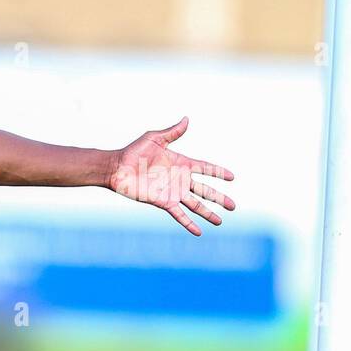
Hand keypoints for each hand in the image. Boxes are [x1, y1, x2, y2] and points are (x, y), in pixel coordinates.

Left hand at [108, 117, 235, 235]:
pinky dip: (189, 223)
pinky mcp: (163, 202)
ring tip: (220, 222)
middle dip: (219, 198)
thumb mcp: (155, 138)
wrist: (117, 168)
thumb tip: (187, 119)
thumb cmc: (133, 152)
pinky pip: (179, 214)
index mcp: (181, 163)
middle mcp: (180, 180)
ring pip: (196, 205)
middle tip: (234, 206)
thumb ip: (172, 132)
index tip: (232, 177)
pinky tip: (199, 232)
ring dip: (208, 213)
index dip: (218, 172)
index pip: (205, 168)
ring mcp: (173, 192)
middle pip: (205, 191)